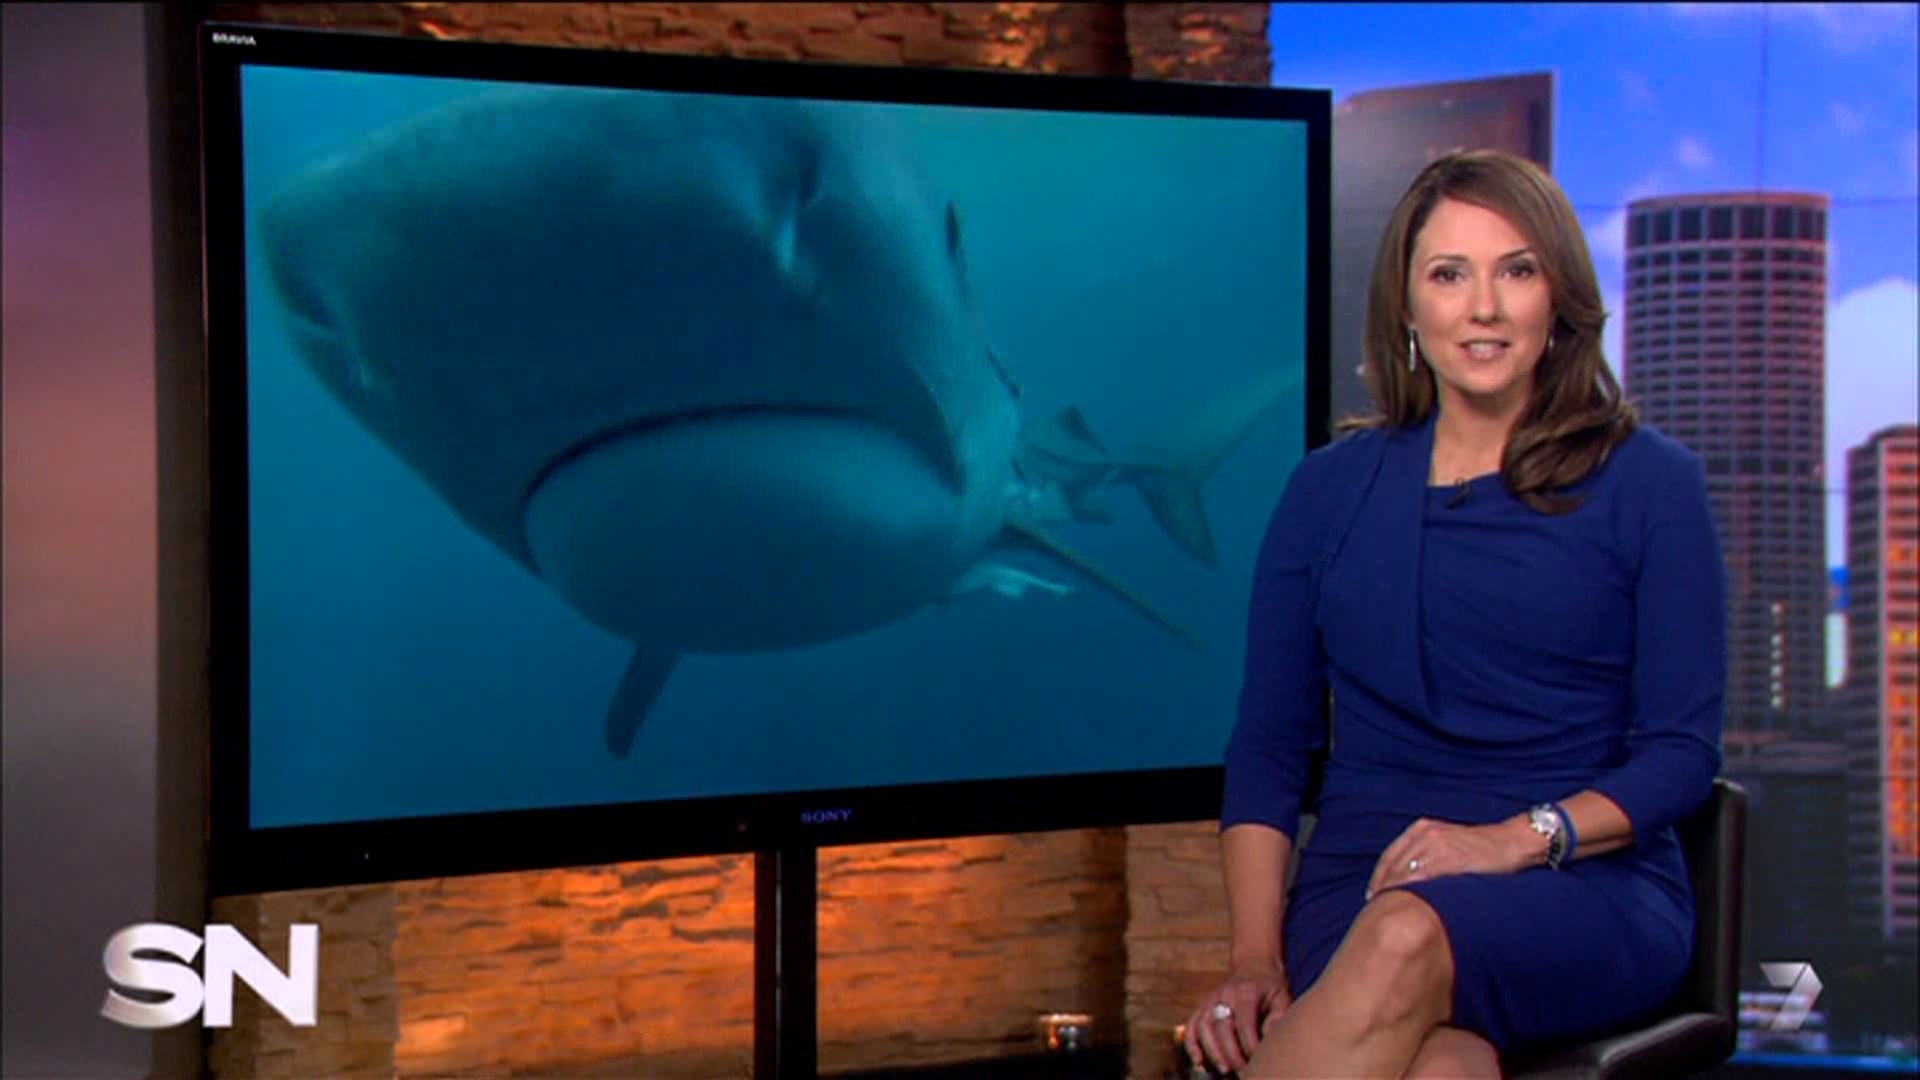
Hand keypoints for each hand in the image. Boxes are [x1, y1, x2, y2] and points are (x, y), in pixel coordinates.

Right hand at [1183, 963, 1291, 1075]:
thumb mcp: (1282, 998)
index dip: (1249, 1045)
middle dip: (1231, 1053)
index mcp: (1246, 992)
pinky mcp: (1202, 1006)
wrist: (1254, 965)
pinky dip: (1192, 1044)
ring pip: (1203, 1027)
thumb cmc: (1271, 987)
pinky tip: (1199, 1061)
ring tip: (1225, 1069)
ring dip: (1212, 1051)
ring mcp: (1210, 1000)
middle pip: (1221, 1027)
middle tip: (1243, 1071)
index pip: (1244, 1023)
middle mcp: (1224, 995)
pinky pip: (1192, 1025)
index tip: (1258, 1063)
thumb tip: (1268, 1045)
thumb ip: (1278, 1020)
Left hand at [1365, 816, 1539, 899]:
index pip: (1389, 857)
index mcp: (1421, 830)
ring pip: (1404, 875)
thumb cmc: (1483, 850)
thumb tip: (1408, 883)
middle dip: (1382, 890)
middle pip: (1392, 867)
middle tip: (1376, 912)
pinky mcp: (1449, 858)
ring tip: (1389, 916)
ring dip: (1394, 896)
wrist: (1513, 843)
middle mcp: (1424, 834)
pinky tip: (1409, 910)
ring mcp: (1436, 845)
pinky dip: (1412, 896)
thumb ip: (1427, 856)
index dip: (1379, 879)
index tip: (1372, 898)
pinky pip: (1423, 881)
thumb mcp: (1448, 844)